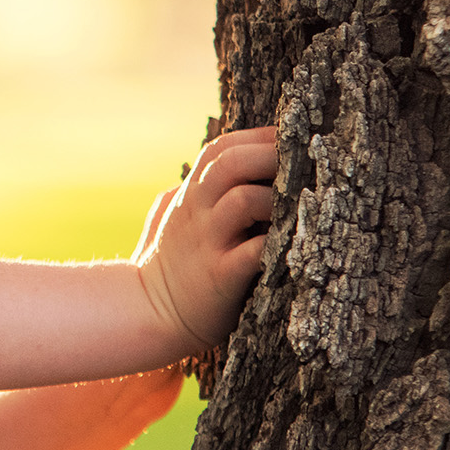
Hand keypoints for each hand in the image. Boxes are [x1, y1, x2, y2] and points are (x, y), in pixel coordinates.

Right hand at [134, 126, 276, 353]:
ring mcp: (208, 241)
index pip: (221, 148)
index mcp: (189, 195)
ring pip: (243, 200)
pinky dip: (275, 243)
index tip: (289, 138)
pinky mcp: (220, 275)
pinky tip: (291, 243)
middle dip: (269, 155)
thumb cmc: (165, 266)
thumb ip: (185, 194)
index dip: (257, 138)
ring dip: (275, 199)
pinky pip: (253, 251)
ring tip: (297, 208)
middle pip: (231, 163)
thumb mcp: (168, 219)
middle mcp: (197, 211)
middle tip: (302, 161)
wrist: (147, 312)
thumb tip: (195, 177)